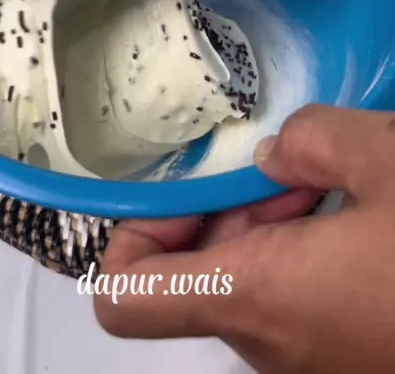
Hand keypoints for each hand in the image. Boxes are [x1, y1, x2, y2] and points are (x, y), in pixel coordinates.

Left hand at [95, 105, 394, 373]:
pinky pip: (293, 302)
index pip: (122, 297)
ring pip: (247, 283)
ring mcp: (307, 362)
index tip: (190, 184)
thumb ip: (317, 139)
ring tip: (340, 184)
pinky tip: (364, 217)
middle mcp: (267, 345)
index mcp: (257, 297)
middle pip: (193, 275)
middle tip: (298, 168)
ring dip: (275, 224)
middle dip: (230, 208)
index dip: (131, 233)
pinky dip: (307, 252)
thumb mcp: (391, 160)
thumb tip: (279, 151)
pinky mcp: (342, 358)